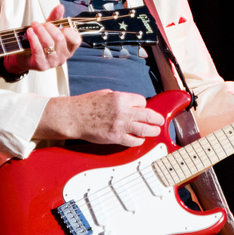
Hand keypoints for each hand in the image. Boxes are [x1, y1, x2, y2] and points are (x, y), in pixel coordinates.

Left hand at [3, 4, 81, 73]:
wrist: (23, 57)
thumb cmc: (39, 42)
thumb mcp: (48, 29)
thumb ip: (56, 18)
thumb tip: (60, 7)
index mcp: (68, 48)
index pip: (76, 40)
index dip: (69, 30)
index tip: (60, 25)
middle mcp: (62, 57)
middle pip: (59, 39)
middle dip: (49, 27)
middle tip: (41, 23)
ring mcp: (52, 62)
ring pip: (48, 43)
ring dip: (40, 31)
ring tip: (34, 25)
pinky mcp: (41, 65)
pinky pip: (38, 49)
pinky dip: (33, 38)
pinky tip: (30, 32)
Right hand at [37, 89, 165, 146]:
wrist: (73, 117)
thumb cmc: (86, 105)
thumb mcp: (105, 94)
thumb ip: (120, 98)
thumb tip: (130, 103)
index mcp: (120, 98)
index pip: (142, 102)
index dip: (143, 106)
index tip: (143, 109)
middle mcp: (123, 111)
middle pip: (148, 115)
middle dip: (157, 119)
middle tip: (160, 121)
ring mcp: (120, 125)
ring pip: (144, 129)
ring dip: (152, 130)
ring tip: (155, 131)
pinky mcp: (115, 137)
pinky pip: (133, 140)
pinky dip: (139, 141)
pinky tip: (139, 139)